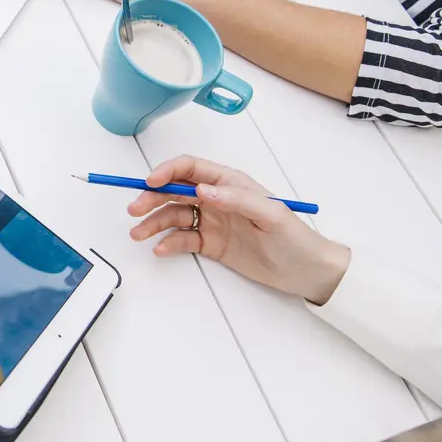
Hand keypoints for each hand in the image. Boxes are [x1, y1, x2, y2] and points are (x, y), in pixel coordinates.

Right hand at [128, 156, 349, 303]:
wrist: (307, 272)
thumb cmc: (295, 238)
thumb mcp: (271, 215)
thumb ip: (236, 199)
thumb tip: (202, 189)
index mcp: (230, 183)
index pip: (191, 169)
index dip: (168, 171)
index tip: (151, 182)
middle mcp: (217, 199)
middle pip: (175, 191)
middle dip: (151, 198)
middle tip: (134, 210)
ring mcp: (212, 221)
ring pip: (173, 216)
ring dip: (153, 222)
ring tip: (138, 234)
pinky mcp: (211, 244)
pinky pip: (183, 239)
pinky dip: (168, 242)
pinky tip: (160, 249)